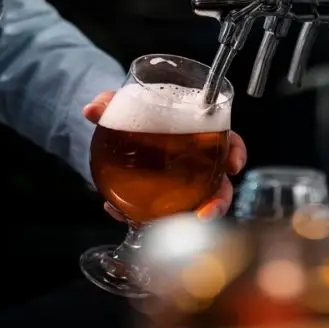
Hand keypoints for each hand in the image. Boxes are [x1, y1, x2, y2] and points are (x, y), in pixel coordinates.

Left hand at [83, 90, 246, 219]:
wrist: (113, 129)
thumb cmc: (133, 110)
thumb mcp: (122, 102)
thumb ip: (110, 102)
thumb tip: (92, 109)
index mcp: (199, 129)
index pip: (229, 140)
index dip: (236, 152)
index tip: (233, 164)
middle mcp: (196, 159)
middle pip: (219, 182)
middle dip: (218, 200)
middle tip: (207, 213)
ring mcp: (181, 181)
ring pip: (195, 203)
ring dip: (186, 218)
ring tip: (167, 225)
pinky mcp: (159, 196)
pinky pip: (159, 210)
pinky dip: (140, 215)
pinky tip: (120, 212)